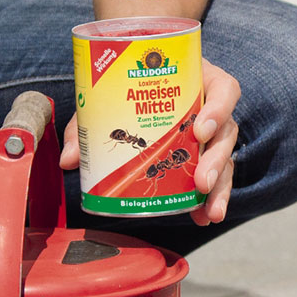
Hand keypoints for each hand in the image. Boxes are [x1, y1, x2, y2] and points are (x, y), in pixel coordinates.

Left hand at [60, 58, 239, 225]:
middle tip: (201, 183)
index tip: (199, 129)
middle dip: (216, 160)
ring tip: (208, 212)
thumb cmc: (127, 84)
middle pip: (227, 132)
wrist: (133, 79)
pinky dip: (208, 200)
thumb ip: (88, 123)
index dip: (218, 109)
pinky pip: (215, 178)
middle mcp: (211, 107)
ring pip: (225, 160)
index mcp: (198, 81)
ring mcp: (211, 134)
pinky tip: (202, 217)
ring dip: (219, 188)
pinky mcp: (204, 156)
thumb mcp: (108, 96)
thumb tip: (69, 159)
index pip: (224, 90)